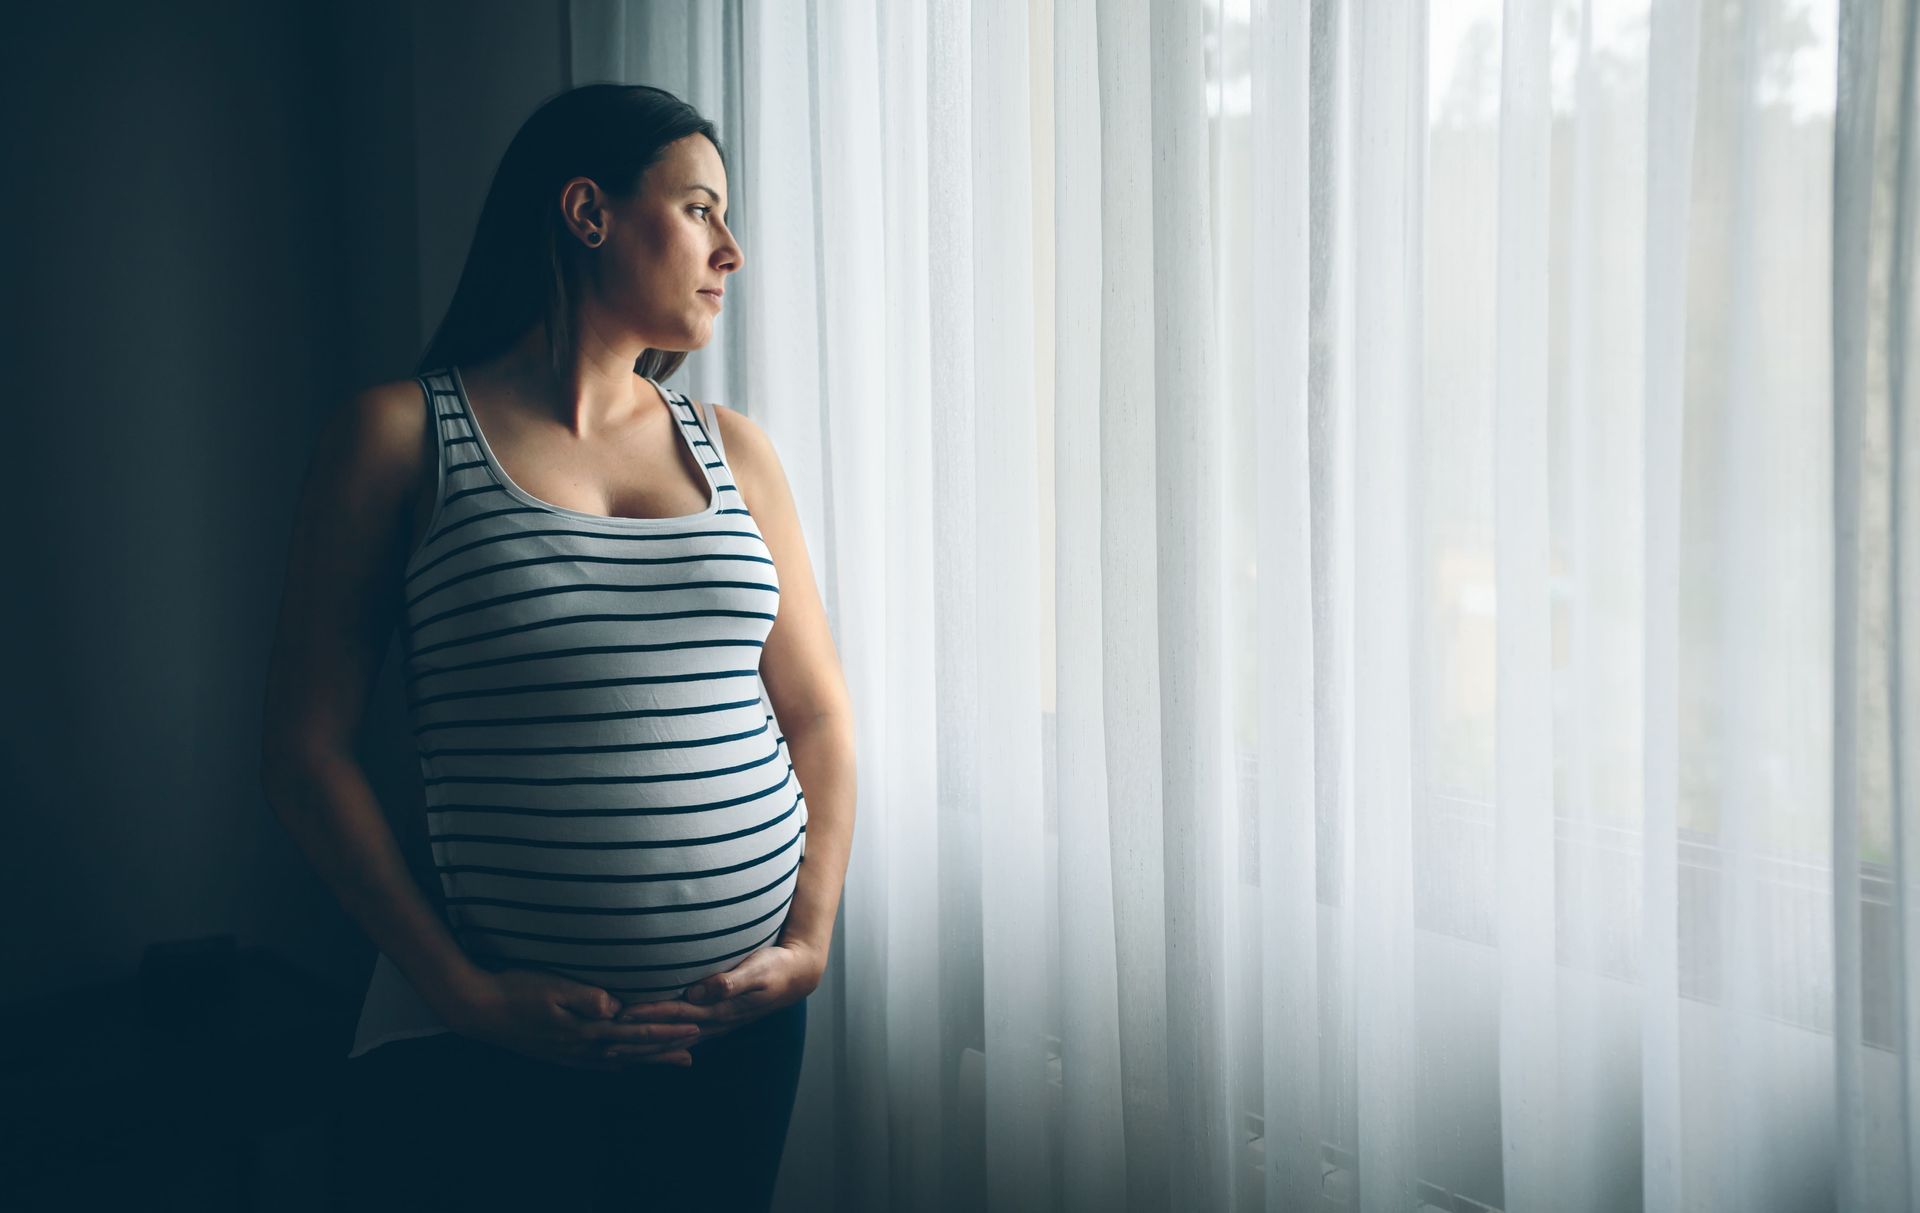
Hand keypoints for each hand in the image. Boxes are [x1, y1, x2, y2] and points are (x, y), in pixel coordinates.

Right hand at [446, 968, 703, 1071]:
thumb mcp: (552, 987)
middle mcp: (583, 1047)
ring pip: (620, 1059)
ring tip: (674, 1061)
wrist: (480, 1009)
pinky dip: (618, 1066)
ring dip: (649, 1059)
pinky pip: (597, 1064)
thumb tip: (615, 1006)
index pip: (637, 1033)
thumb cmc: (517, 990)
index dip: (667, 1031)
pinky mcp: (559, 1053)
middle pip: (634, 1051)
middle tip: (696, 1049)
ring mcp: (571, 1053)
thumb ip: (585, 997)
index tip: (695, 1027)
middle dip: (666, 1049)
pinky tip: (625, 1068)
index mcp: (587, 1030)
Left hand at [614, 941, 825, 1046]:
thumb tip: (703, 992)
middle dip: (635, 1040)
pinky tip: (643, 1047)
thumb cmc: (775, 968)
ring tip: (611, 1052)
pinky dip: (658, 1044)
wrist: (795, 976)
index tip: (620, 1016)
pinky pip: (680, 1037)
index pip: (675, 1015)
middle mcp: (712, 1022)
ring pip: (670, 1040)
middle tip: (601, 1044)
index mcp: (719, 1010)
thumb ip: (731, 981)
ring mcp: (712, 1024)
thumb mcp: (758, 971)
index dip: (648, 1015)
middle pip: (667, 1035)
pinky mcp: (713, 1020)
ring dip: (642, 1047)